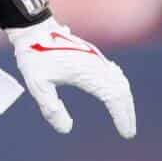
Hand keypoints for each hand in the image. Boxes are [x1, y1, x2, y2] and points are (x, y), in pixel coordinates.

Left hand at [8, 17, 135, 138]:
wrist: (32, 27)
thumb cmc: (33, 54)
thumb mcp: (38, 84)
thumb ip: (51, 108)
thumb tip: (66, 129)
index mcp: (87, 72)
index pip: (113, 96)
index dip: (122, 116)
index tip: (125, 133)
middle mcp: (96, 64)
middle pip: (121, 89)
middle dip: (127, 111)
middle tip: (128, 131)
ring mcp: (94, 57)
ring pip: (118, 80)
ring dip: (123, 99)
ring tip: (124, 116)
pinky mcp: (90, 53)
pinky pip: (112, 72)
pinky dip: (118, 87)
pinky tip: (115, 93)